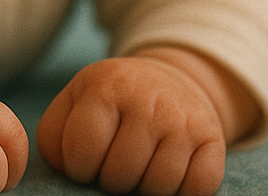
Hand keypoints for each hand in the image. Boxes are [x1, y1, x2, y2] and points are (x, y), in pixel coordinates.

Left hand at [36, 49, 251, 195]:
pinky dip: (182, 193)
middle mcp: (149, 97)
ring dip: (145, 188)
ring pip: (158, 186)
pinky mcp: (213, 137)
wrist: (165, 83)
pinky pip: (198, 188)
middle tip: (117, 162)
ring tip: (141, 167)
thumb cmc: (108, 106)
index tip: (87, 158)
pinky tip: (170, 172)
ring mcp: (184, 117)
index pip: (82, 153)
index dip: (79, 168)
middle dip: (112, 179)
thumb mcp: (73, 106)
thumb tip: (68, 173)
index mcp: (107, 85)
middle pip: (120, 174)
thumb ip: (53, 139)